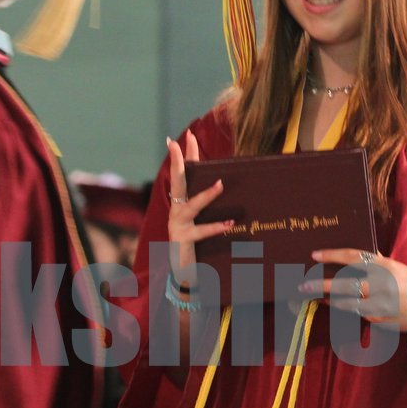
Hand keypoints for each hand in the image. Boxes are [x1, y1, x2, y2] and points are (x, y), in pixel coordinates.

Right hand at [165, 130, 232, 286]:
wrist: (182, 273)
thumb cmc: (194, 243)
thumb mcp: (199, 219)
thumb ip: (206, 203)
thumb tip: (225, 183)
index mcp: (179, 202)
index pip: (182, 173)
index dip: (183, 154)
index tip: (185, 134)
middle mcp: (175, 210)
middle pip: (177, 181)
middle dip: (177, 161)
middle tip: (178, 142)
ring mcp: (178, 224)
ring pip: (192, 206)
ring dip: (207, 196)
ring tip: (220, 185)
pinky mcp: (184, 240)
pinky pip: (202, 232)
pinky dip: (216, 228)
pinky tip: (231, 224)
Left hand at [301, 248, 406, 330]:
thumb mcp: (395, 267)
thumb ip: (376, 262)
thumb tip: (353, 256)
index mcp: (384, 266)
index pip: (352, 257)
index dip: (331, 255)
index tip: (314, 255)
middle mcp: (380, 284)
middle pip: (344, 284)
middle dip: (321, 285)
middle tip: (304, 285)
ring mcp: (379, 304)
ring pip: (346, 302)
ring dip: (328, 300)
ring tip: (314, 297)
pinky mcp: (378, 320)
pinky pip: (355, 313)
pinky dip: (342, 308)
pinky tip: (331, 305)